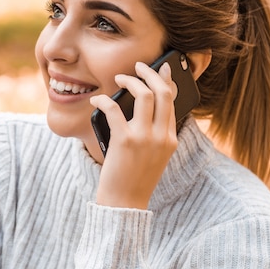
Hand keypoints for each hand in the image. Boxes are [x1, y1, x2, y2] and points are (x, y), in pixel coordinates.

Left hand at [91, 62, 177, 209]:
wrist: (125, 203)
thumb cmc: (134, 177)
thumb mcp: (154, 155)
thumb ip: (154, 132)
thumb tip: (142, 103)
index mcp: (170, 139)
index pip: (173, 102)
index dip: (166, 81)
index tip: (162, 68)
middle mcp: (161, 136)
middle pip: (162, 92)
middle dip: (150, 73)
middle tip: (138, 65)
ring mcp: (144, 138)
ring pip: (144, 95)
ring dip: (130, 80)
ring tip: (119, 77)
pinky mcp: (124, 141)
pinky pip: (114, 108)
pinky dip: (103, 99)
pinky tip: (97, 98)